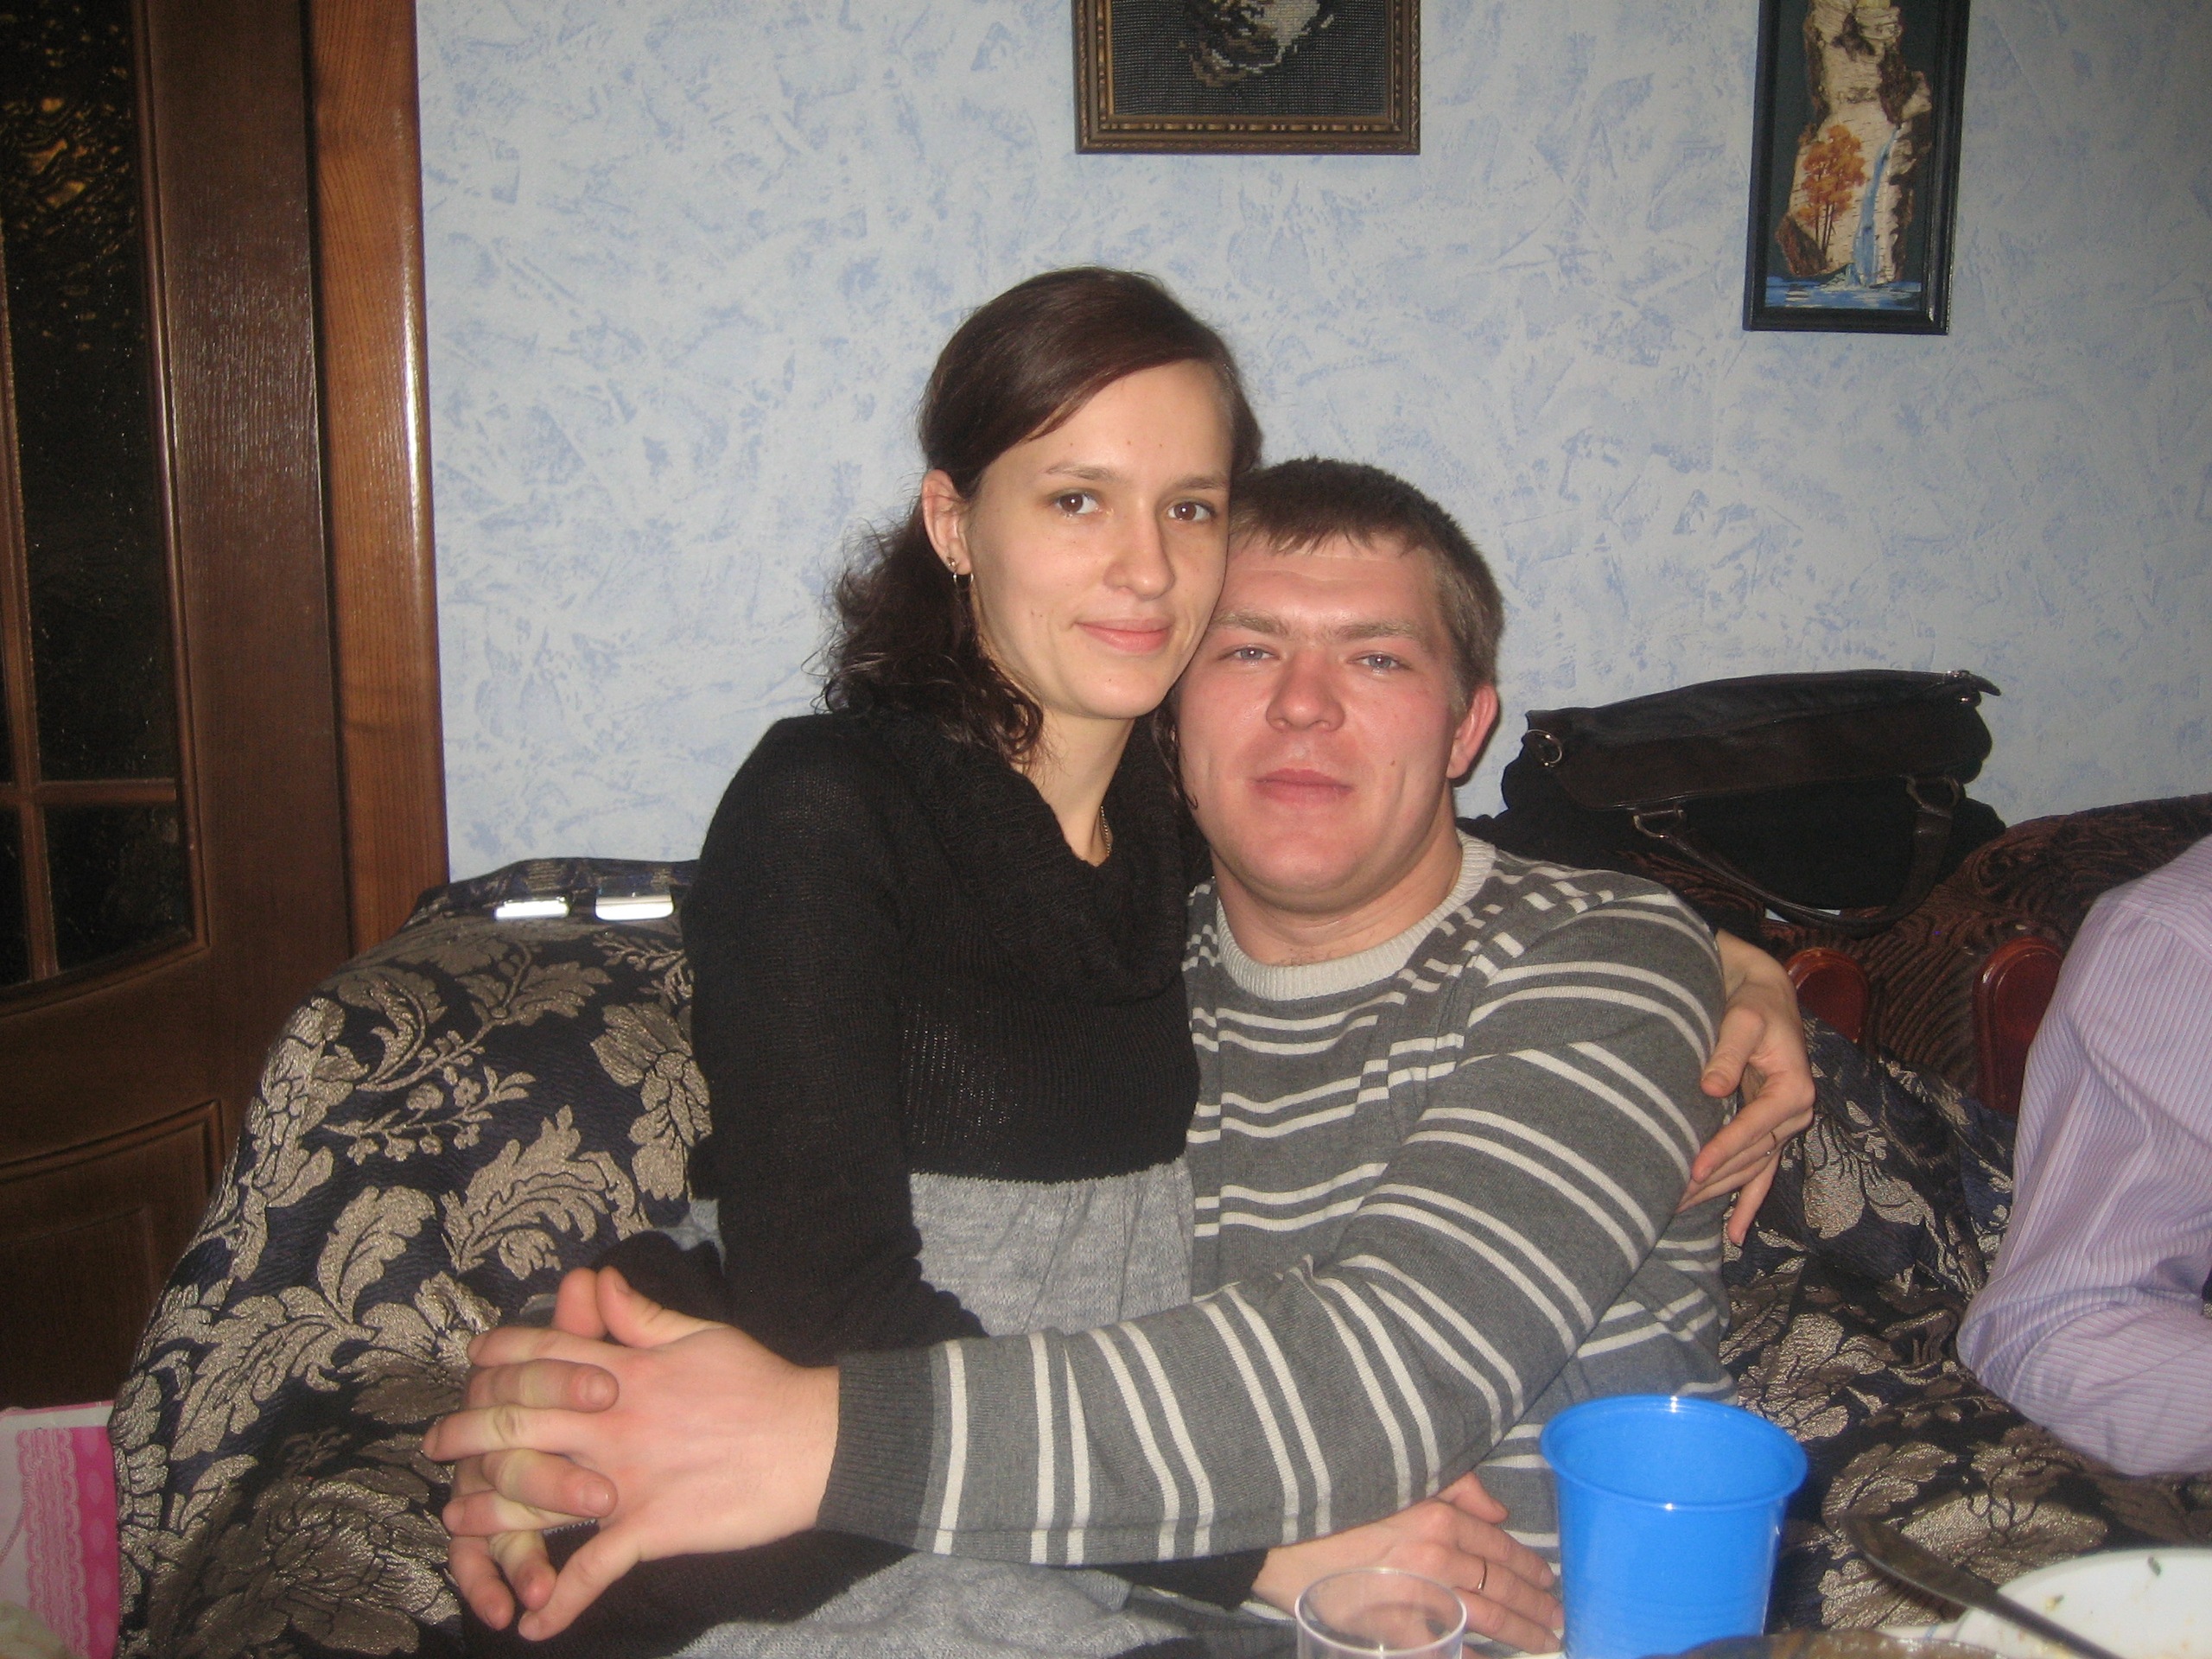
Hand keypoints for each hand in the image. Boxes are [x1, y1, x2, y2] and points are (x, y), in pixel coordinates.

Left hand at [426, 1267, 838, 1638]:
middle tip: (435, 1444)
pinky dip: (560, 1600)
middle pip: (516, 1425)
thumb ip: (641, 1315)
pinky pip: (593, 1571)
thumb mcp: (700, 1333)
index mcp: (626, 1372)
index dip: (498, 1358)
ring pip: (534, 1500)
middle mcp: (614, 1423)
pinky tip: (535, 1624)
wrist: (813, 1440)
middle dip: (465, 1434)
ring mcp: (628, 1479)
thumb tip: (597, 1280)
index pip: (543, 1357)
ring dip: (487, 1518)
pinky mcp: (651, 1528)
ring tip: (456, 1525)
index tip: (471, 1366)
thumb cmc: (761, 1383)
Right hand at [1250, 1472, 1561, 1653]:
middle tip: (1557, 1620)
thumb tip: (1497, 1508)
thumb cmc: (1336, 1502)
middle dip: (1535, 1605)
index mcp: (1437, 1515)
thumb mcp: (1397, 1478)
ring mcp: (1417, 1593)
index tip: (1549, 1581)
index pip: (1499, 1544)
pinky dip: (1465, 1656)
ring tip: (1542, 1641)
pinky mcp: (1392, 1626)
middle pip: (1500, 1584)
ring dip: (1519, 1632)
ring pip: (1484, 1617)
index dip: (1529, 1565)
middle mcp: (1435, 1554)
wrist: (1278, 1535)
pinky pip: (1439, 1647)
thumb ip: (1453, 1484)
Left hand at [1688, 931, 1816, 1243]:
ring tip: (1683, 1212)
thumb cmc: (1752, 1002)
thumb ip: (1728, 1051)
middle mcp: (1795, 1113)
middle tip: (1672, 1199)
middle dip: (1714, 1179)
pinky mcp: (1770, 1128)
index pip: (1754, 1127)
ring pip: (1753, 1168)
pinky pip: (1762, 1172)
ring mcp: (1784, 1125)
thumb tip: (1711, 1088)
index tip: (1692, 1169)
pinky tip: (1735, 1232)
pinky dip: (1749, 1201)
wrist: (1765, 994)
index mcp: (1794, 1088)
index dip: (1723, 1149)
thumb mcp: (1743, 1019)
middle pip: (1752, 1156)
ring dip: (1721, 1193)